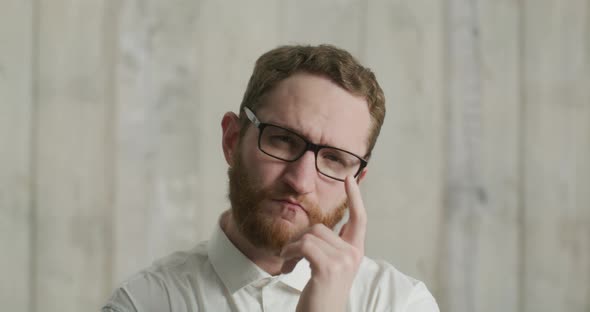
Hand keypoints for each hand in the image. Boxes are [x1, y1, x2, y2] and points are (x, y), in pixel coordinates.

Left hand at [280, 176, 366, 311]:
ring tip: (291, 262)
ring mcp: (343, 261)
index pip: (360, 218)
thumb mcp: (330, 266)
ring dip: (293, 248)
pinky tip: (288, 265)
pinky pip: (304, 245)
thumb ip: (332, 247)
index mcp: (355, 252)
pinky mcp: (329, 267)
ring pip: (310, 235)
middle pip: (321, 227)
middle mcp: (353, 254)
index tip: (348, 178)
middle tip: (292, 256)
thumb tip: (324, 229)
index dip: (355, 197)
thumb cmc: (321, 294)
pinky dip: (290, 253)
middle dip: (301, 239)